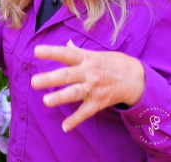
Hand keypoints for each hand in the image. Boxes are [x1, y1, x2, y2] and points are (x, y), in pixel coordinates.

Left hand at [30, 39, 145, 131]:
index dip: (52, 52)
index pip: (66, 54)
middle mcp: (89, 72)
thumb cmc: (111, 63)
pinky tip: (65, 127)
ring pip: (75, 93)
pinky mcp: (99, 102)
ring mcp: (94, 88)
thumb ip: (78, 51)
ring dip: (61, 97)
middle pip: (68, 75)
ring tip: (46, 101)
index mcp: (86, 58)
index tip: (36, 52)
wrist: (136, 78)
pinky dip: (76, 120)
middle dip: (51, 78)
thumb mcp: (95, 54)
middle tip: (34, 82)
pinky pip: (86, 112)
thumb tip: (67, 43)